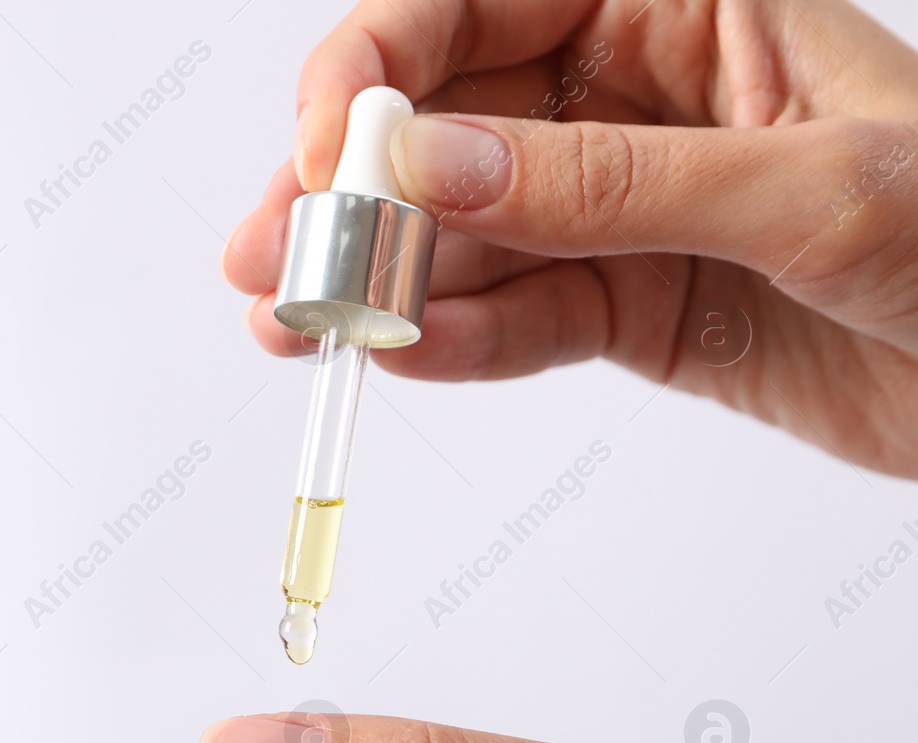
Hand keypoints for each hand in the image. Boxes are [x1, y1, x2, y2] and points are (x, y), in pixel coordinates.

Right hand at [225, 0, 917, 475]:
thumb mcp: (811, 190)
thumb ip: (613, 183)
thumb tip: (439, 168)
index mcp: (686, 10)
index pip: (483, 6)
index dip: (384, 64)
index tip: (328, 142)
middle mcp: (639, 99)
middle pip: (450, 127)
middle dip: (354, 191)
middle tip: (277, 258)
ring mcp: (626, 210)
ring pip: (468, 233)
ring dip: (380, 281)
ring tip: (301, 329)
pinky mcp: (632, 306)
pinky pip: (521, 318)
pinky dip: (459, 345)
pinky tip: (403, 361)